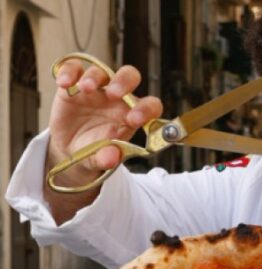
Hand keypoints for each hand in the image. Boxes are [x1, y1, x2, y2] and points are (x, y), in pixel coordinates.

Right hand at [47, 58, 162, 187]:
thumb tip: (111, 158)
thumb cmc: (95, 150)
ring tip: (85, 89)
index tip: (134, 119)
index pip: (150, 105)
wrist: (71, 148)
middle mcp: (118, 98)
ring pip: (101, 71)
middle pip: (130, 76)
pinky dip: (68, 72)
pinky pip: (73, 69)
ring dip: (94, 77)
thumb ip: (107, 157)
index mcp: (132, 114)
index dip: (146, 109)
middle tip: (113, 94)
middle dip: (123, 82)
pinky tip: (64, 84)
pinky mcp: (74, 85)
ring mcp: (97, 89)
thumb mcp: (100, 158)